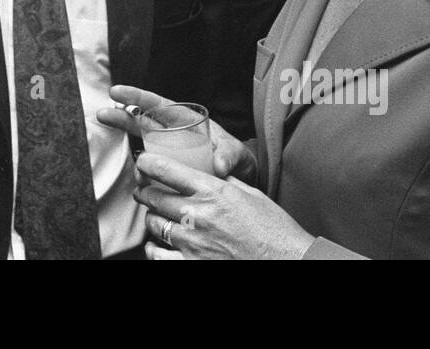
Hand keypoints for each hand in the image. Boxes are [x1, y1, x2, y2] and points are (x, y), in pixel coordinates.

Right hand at [97, 84, 258, 183]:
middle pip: (143, 122)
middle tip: (102, 114)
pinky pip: (152, 171)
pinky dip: (146, 177)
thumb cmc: (238, 159)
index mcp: (187, 121)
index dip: (137, 97)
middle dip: (122, 117)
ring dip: (136, 158)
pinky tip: (146, 186)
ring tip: (137, 174)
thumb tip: (218, 165)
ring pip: (144, 149)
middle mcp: (174, 135)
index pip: (159, 105)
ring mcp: (170, 153)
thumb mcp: (237, 153)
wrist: (241, 181)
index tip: (118, 92)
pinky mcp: (170, 172)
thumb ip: (229, 155)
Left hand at [133, 152, 313, 259]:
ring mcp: (193, 243)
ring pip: (154, 224)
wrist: (288, 262)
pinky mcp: (191, 266)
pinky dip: (153, 248)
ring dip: (152, 218)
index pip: (166, 170)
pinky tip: (156, 245)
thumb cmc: (275, 231)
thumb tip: (211, 172)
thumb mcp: (251, 195)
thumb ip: (225, 182)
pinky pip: (158, 255)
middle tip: (144, 190)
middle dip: (145, 191)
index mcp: (213, 192)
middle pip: (153, 197)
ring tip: (156, 216)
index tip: (142, 163)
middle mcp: (198, 216)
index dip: (146, 164)